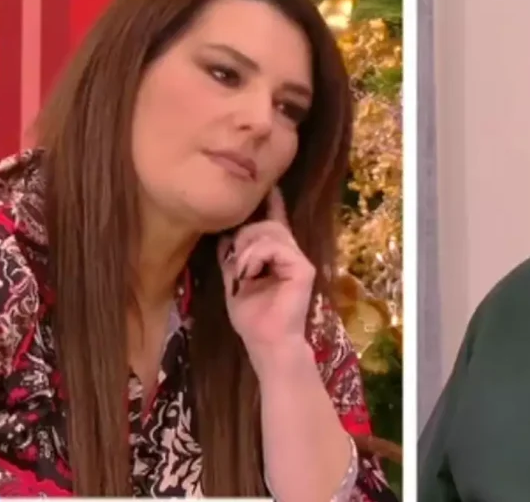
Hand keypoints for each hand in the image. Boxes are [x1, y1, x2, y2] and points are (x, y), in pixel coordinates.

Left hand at [219, 187, 315, 356]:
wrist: (266, 342)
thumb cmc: (251, 318)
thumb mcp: (234, 281)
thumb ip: (233, 258)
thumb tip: (226, 235)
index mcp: (277, 257)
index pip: (276, 223)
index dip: (273, 204)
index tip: (270, 187)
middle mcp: (291, 254)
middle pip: (266, 224)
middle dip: (244, 237)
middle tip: (237, 263)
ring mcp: (299, 260)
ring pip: (269, 231)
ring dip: (247, 249)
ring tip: (244, 271)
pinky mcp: (303, 268)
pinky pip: (274, 246)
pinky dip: (255, 257)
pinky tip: (250, 272)